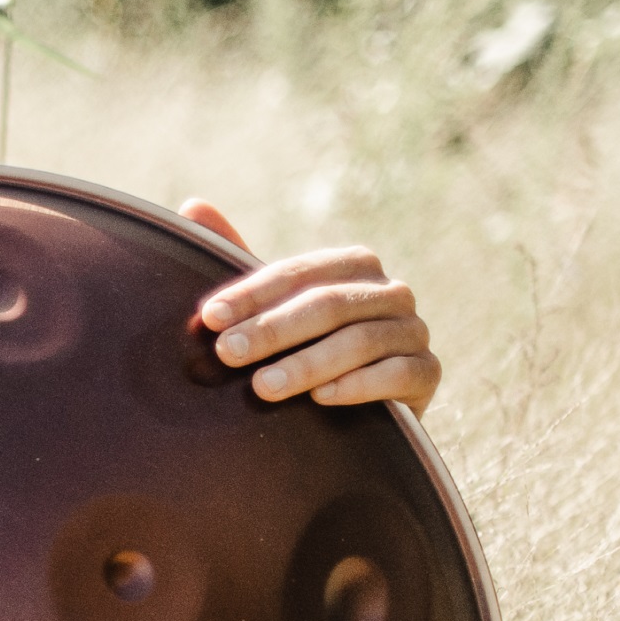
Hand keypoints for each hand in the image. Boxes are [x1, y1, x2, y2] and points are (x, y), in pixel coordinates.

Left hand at [181, 200, 440, 415]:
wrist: (353, 416)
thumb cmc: (302, 349)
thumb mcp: (270, 307)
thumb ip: (237, 257)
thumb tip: (191, 205)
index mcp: (352, 266)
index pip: (298, 273)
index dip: (252, 294)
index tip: (209, 318)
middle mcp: (391, 291)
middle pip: (328, 304)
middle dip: (273, 330)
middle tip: (227, 353)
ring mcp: (414, 331)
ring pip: (361, 341)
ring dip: (307, 364)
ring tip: (263, 387)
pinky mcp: (428, 373)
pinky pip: (398, 374)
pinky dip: (358, 386)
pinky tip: (321, 400)